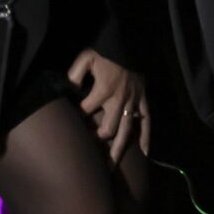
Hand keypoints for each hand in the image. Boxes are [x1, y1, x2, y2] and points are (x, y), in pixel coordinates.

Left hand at [70, 49, 148, 166]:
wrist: (130, 45)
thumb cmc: (106, 52)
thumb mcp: (86, 58)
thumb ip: (75, 74)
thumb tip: (67, 90)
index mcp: (103, 90)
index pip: (86, 110)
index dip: (76, 117)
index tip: (69, 125)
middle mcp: (119, 100)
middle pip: (108, 128)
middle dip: (97, 139)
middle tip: (89, 151)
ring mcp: (133, 102)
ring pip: (126, 131)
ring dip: (119, 149)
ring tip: (111, 168)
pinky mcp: (143, 101)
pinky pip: (147, 122)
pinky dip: (146, 137)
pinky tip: (145, 153)